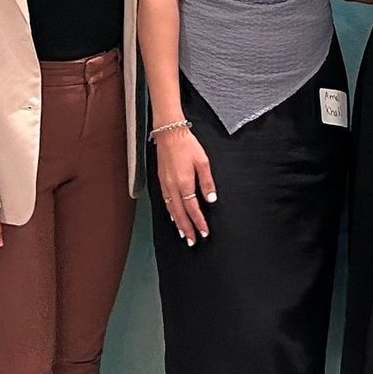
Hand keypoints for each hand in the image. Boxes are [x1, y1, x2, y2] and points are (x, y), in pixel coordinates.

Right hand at [156, 126, 215, 245]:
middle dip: (187, 229)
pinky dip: (170, 212)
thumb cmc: (186, 144)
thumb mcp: (203, 161)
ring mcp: (165, 184)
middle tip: (192, 241)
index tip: (204, 232)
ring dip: (178, 223)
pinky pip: (165, 201)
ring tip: (183, 234)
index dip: (199, 222)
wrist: (169, 132)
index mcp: (184, 183)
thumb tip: (211, 199)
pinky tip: (173, 216)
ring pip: (171, 210)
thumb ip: (207, 182)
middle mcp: (173, 187)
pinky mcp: (161, 180)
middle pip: (180, 214)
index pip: (193, 209)